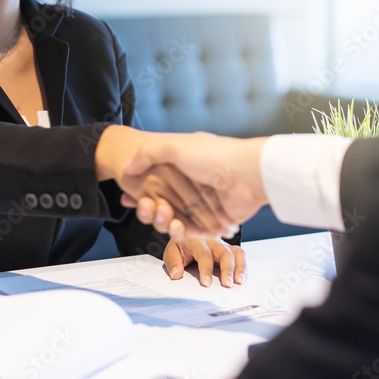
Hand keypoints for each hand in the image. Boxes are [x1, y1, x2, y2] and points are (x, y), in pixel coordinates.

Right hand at [96, 126, 233, 235]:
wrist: (250, 174)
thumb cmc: (217, 156)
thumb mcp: (175, 146)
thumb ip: (148, 153)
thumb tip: (128, 165)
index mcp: (185, 164)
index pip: (156, 180)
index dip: (141, 190)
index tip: (129, 197)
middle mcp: (195, 183)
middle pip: (165, 202)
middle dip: (152, 209)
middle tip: (146, 208)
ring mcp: (206, 203)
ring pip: (178, 219)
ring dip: (166, 221)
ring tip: (164, 218)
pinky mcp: (216, 220)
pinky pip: (196, 231)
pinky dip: (185, 232)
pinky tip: (177, 227)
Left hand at [163, 237, 246, 287]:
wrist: (186, 231)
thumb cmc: (181, 245)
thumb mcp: (171, 251)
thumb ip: (173, 262)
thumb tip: (176, 275)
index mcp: (196, 239)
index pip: (203, 254)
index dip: (206, 269)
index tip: (207, 283)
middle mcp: (212, 240)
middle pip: (224, 252)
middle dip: (227, 269)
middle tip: (227, 284)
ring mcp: (222, 243)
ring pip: (235, 252)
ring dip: (239, 267)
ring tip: (239, 281)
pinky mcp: (229, 248)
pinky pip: (240, 254)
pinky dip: (243, 266)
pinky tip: (242, 278)